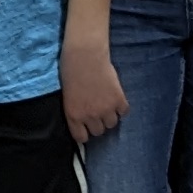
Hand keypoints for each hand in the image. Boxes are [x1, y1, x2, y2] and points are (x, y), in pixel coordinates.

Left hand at [61, 30, 128, 144]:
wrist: (85, 55)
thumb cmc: (71, 70)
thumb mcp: (68, 96)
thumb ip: (76, 110)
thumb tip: (84, 120)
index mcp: (74, 115)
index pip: (82, 137)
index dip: (85, 133)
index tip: (86, 128)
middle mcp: (90, 116)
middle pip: (99, 131)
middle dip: (98, 123)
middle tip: (97, 112)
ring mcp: (106, 109)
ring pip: (112, 124)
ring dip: (110, 116)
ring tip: (107, 104)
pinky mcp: (119, 100)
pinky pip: (123, 112)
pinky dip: (121, 107)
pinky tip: (116, 98)